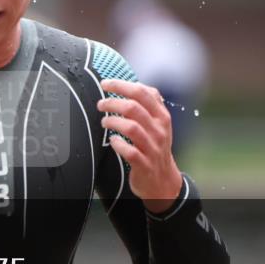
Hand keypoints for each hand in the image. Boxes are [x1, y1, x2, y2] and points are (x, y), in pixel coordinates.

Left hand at [97, 79, 182, 212]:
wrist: (163, 180)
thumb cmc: (155, 145)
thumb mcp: (158, 123)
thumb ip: (148, 104)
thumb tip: (129, 84)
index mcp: (162, 116)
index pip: (142, 92)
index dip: (121, 85)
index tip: (105, 83)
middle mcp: (159, 130)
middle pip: (133, 108)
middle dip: (112, 103)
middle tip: (100, 104)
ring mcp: (153, 148)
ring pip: (131, 127)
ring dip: (112, 122)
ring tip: (104, 122)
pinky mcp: (145, 164)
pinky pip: (130, 151)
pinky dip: (118, 144)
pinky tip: (112, 140)